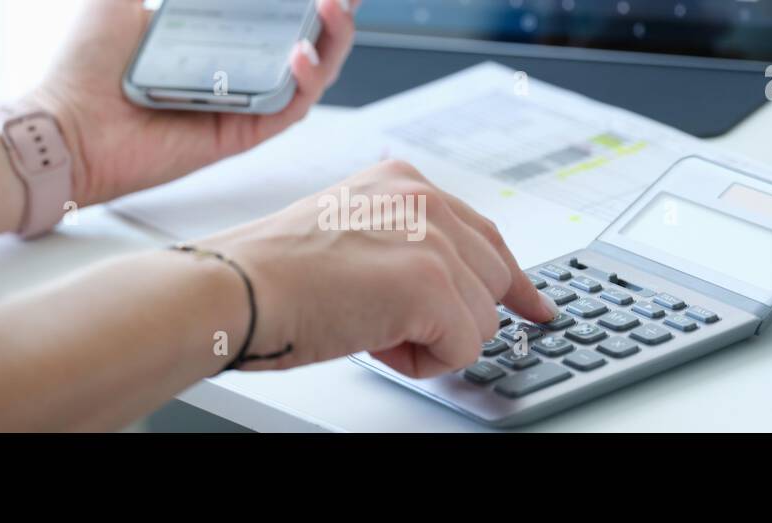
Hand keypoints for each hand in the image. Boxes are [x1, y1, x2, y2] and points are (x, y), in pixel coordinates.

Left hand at [31, 0, 360, 206]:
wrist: (67, 125)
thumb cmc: (84, 66)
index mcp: (213, 36)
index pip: (274, 9)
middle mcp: (235, 69)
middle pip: (306, 37)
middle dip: (333, 11)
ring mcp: (242, 102)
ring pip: (311, 73)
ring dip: (332, 38)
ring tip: (333, 5)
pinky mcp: (242, 133)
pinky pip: (289, 107)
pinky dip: (305, 79)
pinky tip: (299, 50)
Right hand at [199, 160, 558, 377]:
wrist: (237, 289)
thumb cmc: (273, 273)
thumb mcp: (351, 234)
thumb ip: (404, 245)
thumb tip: (451, 293)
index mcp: (404, 182)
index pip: (484, 234)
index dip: (509, 280)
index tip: (534, 305)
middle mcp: (425, 199)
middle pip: (492, 279)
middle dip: (452, 316)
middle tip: (389, 325)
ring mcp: (433, 240)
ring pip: (482, 319)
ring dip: (432, 339)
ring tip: (369, 325)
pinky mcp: (432, 285)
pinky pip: (464, 346)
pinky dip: (424, 361)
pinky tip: (376, 339)